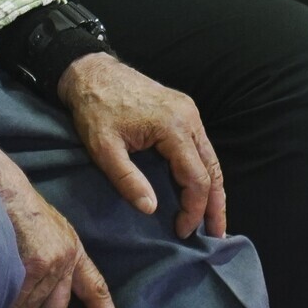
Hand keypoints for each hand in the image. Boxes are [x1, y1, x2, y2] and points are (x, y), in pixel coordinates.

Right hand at [0, 149, 121, 307]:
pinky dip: (3, 304)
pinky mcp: (36, 264)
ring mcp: (53, 262)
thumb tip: (31, 300)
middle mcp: (67, 258)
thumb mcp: (41, 231)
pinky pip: (18, 301)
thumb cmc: (10, 207)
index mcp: (72, 249)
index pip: (96, 289)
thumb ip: (46, 262)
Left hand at [56, 52, 224, 239]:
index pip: (196, 178)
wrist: (91, 72)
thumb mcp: (103, 148)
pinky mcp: (183, 110)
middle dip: (216, 206)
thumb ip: (127, 179)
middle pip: (213, 170)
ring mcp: (189, 112)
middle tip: (216, 236)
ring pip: (211, 158)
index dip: (193, 209)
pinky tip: (201, 189)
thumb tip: (152, 210)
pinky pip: (201, 147)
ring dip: (213, 190)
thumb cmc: (95, 109)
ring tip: (214, 219)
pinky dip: (204, 171)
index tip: (182, 231)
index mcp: (173, 126)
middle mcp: (189, 117)